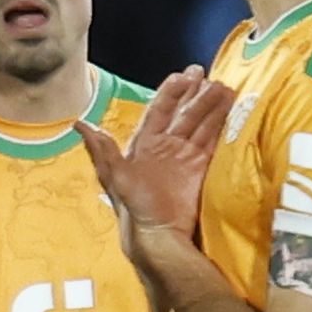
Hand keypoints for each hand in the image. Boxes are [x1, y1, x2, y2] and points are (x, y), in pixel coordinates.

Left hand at [77, 67, 232, 238]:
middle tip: (210, 77)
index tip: (185, 76)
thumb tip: (79, 125)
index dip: (172, 92)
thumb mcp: (115, 179)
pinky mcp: (200, 168)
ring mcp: (185, 155)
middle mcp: (166, 145)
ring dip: (213, 106)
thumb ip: (102, 151)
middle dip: (197, 94)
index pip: (160, 110)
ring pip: (201, 124)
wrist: (159, 235)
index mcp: (145, 143)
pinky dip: (222, 126)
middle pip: (183, 113)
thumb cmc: (134, 207)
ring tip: (226, 88)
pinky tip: (231, 110)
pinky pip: (212, 142)